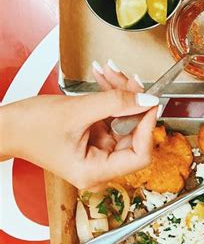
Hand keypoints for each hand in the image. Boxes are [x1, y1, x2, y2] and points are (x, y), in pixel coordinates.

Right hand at [0, 72, 159, 188]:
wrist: (7, 126)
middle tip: (128, 78)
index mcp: (95, 171)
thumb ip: (115, 103)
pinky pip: (112, 116)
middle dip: (132, 101)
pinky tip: (106, 77)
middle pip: (134, 133)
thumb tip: (146, 100)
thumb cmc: (29, 127)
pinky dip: (111, 96)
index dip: (148, 126)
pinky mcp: (95, 138)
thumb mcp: (76, 111)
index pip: (140, 155)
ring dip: (121, 93)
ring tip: (111, 71)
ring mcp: (99, 152)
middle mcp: (100, 166)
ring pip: (124, 120)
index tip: (149, 102)